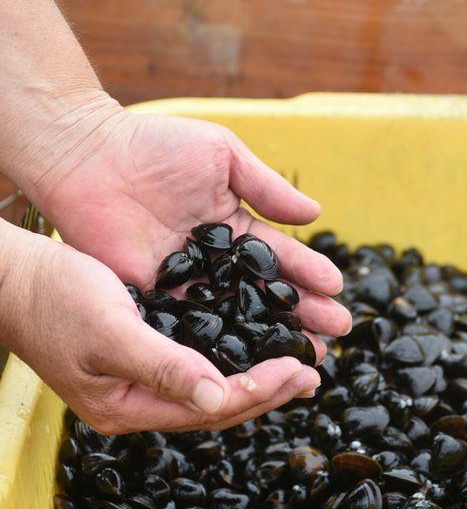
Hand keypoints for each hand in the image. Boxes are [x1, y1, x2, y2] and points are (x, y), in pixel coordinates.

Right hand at [0, 226, 321, 433]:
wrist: (19, 277)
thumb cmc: (55, 299)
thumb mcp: (109, 332)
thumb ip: (160, 366)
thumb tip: (217, 396)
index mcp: (129, 405)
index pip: (209, 408)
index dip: (259, 389)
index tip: (300, 369)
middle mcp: (141, 397)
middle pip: (217, 401)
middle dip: (269, 388)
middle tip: (314, 371)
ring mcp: (144, 375)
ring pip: (214, 380)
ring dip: (258, 371)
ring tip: (298, 360)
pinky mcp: (147, 347)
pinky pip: (201, 357)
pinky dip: (234, 350)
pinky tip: (256, 338)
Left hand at [21, 93, 350, 430]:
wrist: (87, 153)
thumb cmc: (157, 146)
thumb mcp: (223, 156)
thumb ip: (266, 188)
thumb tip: (315, 215)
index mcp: (233, 224)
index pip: (277, 255)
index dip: (307, 272)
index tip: (337, 289)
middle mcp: (213, 259)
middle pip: (263, 292)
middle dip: (302, 311)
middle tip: (336, 333)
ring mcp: (183, 281)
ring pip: (233, 315)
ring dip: (270, 335)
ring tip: (307, 355)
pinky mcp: (151, 297)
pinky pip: (188, 325)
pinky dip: (216, 343)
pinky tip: (245, 362)